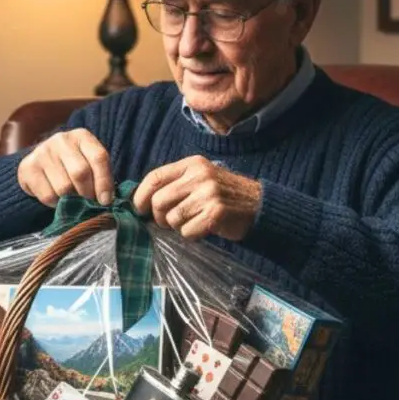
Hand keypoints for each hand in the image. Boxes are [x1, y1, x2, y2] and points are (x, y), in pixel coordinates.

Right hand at [17, 128, 113, 207]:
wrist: (41, 164)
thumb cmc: (72, 166)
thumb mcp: (90, 164)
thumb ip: (101, 177)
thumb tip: (106, 200)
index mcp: (82, 136)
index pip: (99, 157)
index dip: (104, 182)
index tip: (105, 201)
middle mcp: (61, 140)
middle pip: (80, 173)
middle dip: (87, 193)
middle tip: (87, 202)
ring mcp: (42, 152)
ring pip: (64, 188)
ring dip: (70, 201)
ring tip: (70, 199)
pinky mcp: (28, 167)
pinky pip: (48, 196)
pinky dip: (55, 204)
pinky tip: (56, 198)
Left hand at [132, 157, 261, 241]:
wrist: (259, 205)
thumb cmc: (223, 196)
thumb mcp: (200, 179)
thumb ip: (174, 185)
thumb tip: (141, 202)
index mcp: (192, 164)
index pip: (155, 177)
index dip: (141, 196)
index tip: (139, 209)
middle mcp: (199, 176)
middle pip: (159, 201)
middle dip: (159, 218)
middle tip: (169, 222)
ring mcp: (209, 194)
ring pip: (172, 219)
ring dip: (177, 227)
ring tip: (192, 222)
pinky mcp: (216, 213)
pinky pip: (187, 232)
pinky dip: (191, 235)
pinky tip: (203, 229)